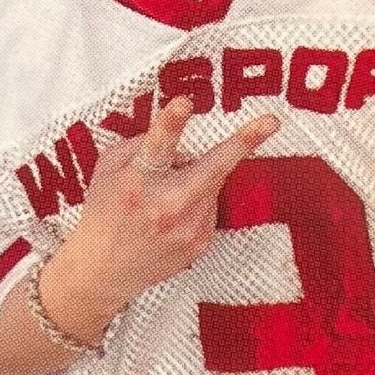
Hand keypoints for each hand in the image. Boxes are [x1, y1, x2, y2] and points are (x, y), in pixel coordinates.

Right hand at [41, 97, 279, 344]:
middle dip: (244, 142)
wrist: (103, 271)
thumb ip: (140, 145)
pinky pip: (208, 205)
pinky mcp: (201, 243)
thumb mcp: (108, 169)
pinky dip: (195, 201)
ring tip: (162, 199)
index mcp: (136, 183)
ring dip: (195, 178)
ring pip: (209, 182)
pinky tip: (169, 218)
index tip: (185, 102)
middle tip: (272, 121)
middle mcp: (165, 207)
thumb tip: (179, 141)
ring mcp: (187, 229)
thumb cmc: (104, 211)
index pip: (156, 147)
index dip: (171, 123)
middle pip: (211, 169)